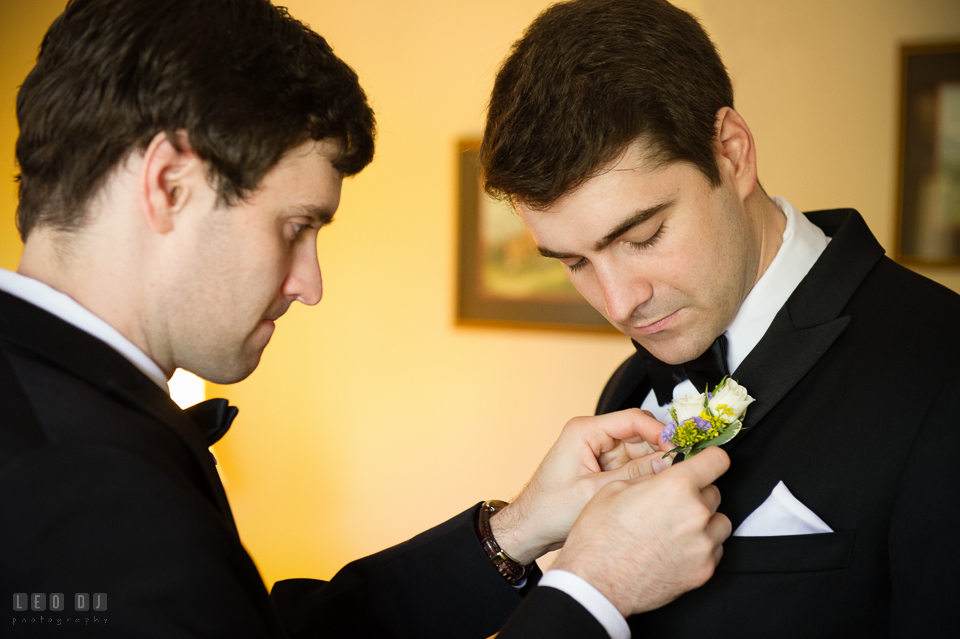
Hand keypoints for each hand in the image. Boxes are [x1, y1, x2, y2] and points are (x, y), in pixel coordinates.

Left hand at [490, 408, 671, 564]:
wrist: (530, 529)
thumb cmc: (547, 509)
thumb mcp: (594, 492)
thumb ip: (632, 475)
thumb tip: (668, 463)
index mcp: (584, 431)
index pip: (632, 420)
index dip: (659, 431)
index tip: (679, 446)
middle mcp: (592, 437)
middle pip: (640, 434)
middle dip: (660, 450)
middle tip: (681, 468)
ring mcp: (599, 452)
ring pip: (640, 451)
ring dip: (655, 465)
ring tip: (670, 482)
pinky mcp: (603, 468)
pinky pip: (633, 466)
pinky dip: (645, 475)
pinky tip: (655, 489)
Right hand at [553, 446, 731, 616]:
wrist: (596, 583)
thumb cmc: (599, 537)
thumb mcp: (616, 489)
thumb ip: (650, 477)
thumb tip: (665, 474)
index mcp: (675, 486)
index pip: (716, 460)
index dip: (710, 459)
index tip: (706, 462)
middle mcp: (696, 513)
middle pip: (714, 492)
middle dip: (696, 494)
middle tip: (670, 504)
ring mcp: (703, 545)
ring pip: (718, 522)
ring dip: (702, 521)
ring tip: (674, 529)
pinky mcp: (704, 570)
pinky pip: (714, 550)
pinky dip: (700, 547)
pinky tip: (674, 549)